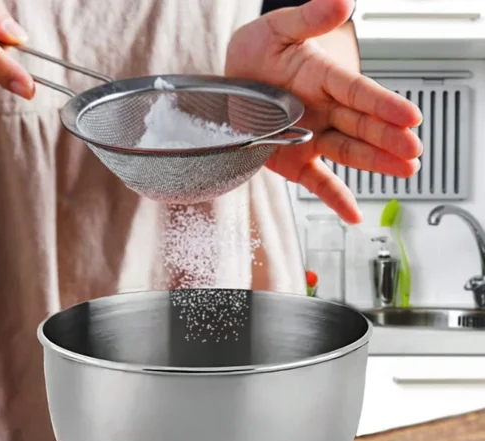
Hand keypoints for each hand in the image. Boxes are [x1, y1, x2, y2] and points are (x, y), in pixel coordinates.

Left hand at [225, 0, 422, 223]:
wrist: (232, 80)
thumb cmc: (257, 52)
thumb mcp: (278, 29)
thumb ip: (309, 19)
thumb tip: (342, 2)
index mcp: (324, 78)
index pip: (358, 92)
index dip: (383, 104)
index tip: (410, 117)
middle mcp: (324, 111)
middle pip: (360, 125)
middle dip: (387, 139)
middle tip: (413, 150)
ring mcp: (312, 138)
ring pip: (348, 152)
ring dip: (375, 163)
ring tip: (404, 171)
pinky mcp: (296, 162)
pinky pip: (318, 182)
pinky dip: (336, 199)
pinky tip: (354, 214)